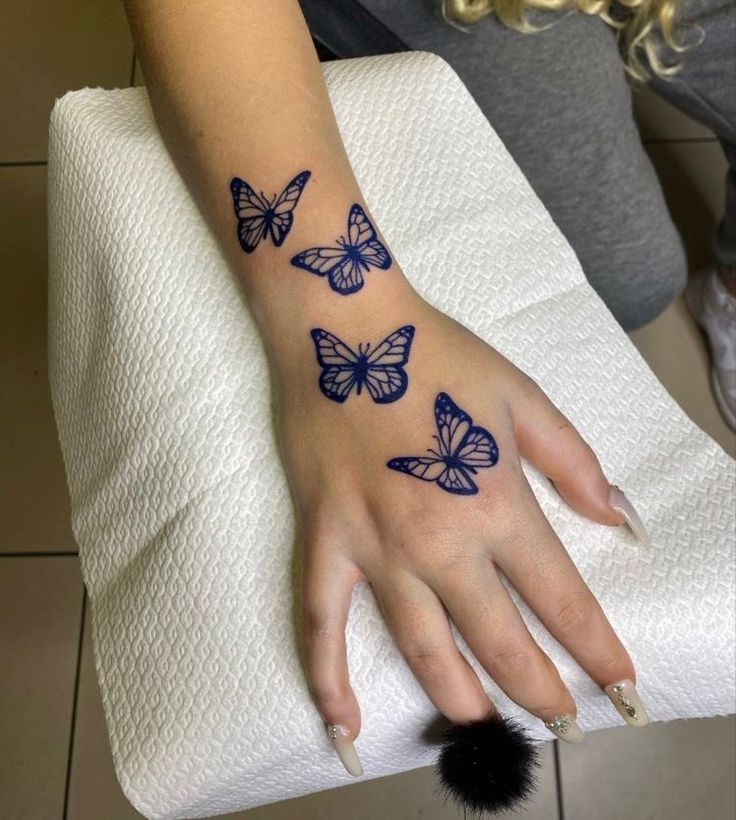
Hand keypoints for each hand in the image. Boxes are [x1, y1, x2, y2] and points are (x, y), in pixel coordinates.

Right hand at [269, 283, 649, 772]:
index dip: (595, 648)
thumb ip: (573, 462)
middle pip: (498, 642)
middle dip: (538, 691)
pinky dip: (328, 676)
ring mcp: (375, 547)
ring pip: (422, 649)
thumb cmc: (436, 357)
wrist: (346, 331)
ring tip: (485, 727)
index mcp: (496, 502)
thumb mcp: (522, 396)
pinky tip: (343, 722)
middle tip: (561, 721)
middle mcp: (440, 541)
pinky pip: (320, 621)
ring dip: (460, 699)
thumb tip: (620, 517)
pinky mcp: (325, 540)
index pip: (560, 598)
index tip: (618, 685)